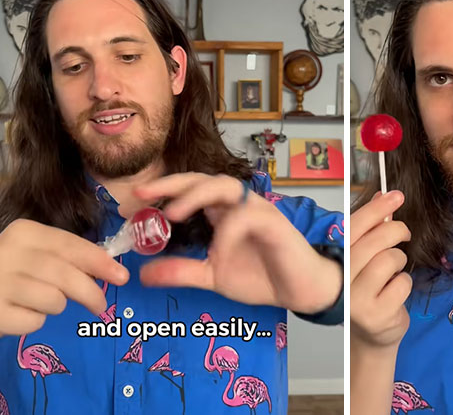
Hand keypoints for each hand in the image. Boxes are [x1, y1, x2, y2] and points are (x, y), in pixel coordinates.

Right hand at [0, 218, 128, 334]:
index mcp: (24, 232)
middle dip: (90, 291)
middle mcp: (9, 253)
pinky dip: (34, 322)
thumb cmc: (9, 269)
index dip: (99, 261)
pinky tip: (21, 313)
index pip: (70, 245)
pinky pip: (32, 322)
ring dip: (57, 306)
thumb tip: (107, 269)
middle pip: (64, 275)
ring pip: (52, 300)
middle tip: (102, 305)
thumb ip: (63, 256)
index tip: (121, 275)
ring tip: (42, 302)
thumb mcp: (33, 252)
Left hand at [135, 173, 341, 314]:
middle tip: (146, 194)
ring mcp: (258, 210)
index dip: (166, 188)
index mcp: (223, 212)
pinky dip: (228, 230)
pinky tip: (217, 250)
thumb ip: (182, 271)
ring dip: (198, 195)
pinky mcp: (274, 223)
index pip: (192, 189)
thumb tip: (143, 274)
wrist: (299, 290)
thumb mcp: (213, 276)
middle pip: (206, 179)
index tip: (136, 196)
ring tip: (174, 213)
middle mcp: (239, 204)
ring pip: (227, 187)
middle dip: (175, 184)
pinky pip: (248, 217)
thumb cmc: (261, 275)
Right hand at [351, 191, 412, 348]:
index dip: (376, 208)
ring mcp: (354, 298)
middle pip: (375, 241)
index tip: (395, 194)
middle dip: (396, 230)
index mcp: (332, 259)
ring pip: (390, 260)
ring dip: (399, 261)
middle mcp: (338, 278)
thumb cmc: (366, 290)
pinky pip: (402, 283)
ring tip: (393, 271)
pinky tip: (395, 292)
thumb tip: (383, 195)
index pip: (354, 227)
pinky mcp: (374, 314)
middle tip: (404, 232)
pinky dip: (404, 283)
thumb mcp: (364, 257)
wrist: (369, 336)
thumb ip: (371, 228)